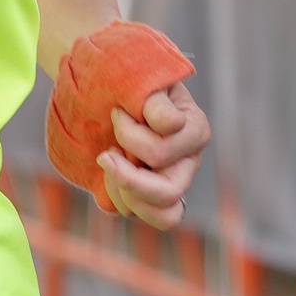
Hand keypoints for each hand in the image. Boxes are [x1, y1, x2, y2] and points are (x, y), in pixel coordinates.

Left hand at [100, 81, 210, 228]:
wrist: (103, 87)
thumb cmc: (126, 79)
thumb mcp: (141, 78)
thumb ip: (154, 99)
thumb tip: (170, 126)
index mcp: (193, 130)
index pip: (162, 150)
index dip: (129, 133)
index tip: (116, 111)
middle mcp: (187, 161)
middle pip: (169, 192)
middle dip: (129, 178)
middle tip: (105, 153)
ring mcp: (169, 181)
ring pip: (162, 216)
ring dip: (125, 194)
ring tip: (109, 165)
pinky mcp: (146, 195)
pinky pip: (136, 215)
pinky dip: (115, 199)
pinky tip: (106, 174)